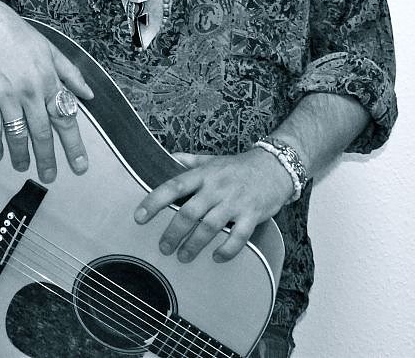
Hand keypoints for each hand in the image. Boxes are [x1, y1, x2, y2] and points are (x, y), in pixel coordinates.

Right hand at [0, 0, 93, 183]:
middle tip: (50, 177)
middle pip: (43, 133)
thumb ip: (71, 74)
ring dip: (21, 156)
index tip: (80, 166)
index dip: (74, 146)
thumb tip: (88, 95)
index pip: (66, 119)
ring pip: (18, 135)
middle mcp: (30, 92)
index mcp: (49, 81)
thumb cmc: (16, 35)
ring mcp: (7, 97)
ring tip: (23, 167)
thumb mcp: (50, 49)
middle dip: (48, 159)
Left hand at [133, 149, 293, 262]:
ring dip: (194, 245)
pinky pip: (238, 237)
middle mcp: (217, 188)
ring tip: (183, 257)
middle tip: (163, 248)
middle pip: (189, 212)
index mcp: (204, 175)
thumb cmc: (238, 166)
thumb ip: (188, 162)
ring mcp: (235, 202)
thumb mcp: (211, 160)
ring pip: (210, 227)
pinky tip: (216, 257)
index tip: (139, 217)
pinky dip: (226, 250)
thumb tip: (166, 158)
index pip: (173, 187)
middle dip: (173, 233)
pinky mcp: (253, 215)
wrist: (276, 167)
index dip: (154, 202)